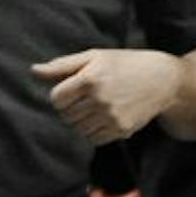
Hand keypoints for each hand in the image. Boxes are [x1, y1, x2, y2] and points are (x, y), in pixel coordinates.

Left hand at [33, 49, 180, 145]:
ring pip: (78, 129)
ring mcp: (113, 117)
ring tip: (93, 108)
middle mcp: (101, 100)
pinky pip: (94, 139)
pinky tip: (102, 118)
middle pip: (66, 116)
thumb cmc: (123, 64)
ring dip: (80, 121)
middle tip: (83, 99)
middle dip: (70, 108)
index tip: (70, 91)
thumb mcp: (93, 57)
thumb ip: (61, 65)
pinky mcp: (123, 130)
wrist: (162, 79)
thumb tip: (33, 71)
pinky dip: (93, 132)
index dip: (60, 96)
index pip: (57, 99)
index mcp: (90, 79)